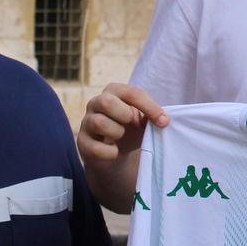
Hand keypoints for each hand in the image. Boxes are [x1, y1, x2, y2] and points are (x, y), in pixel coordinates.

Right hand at [76, 83, 167, 211]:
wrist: (115, 153)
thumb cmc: (131, 130)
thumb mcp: (143, 120)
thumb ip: (151, 116)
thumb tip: (162, 120)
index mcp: (114, 92)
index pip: (131, 92)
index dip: (150, 107)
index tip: (164, 121)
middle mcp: (96, 103)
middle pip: (106, 101)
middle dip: (125, 114)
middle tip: (133, 123)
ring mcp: (86, 122)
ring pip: (98, 122)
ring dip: (117, 132)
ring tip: (121, 136)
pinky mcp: (82, 142)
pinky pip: (93, 147)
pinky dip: (109, 152)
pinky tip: (115, 152)